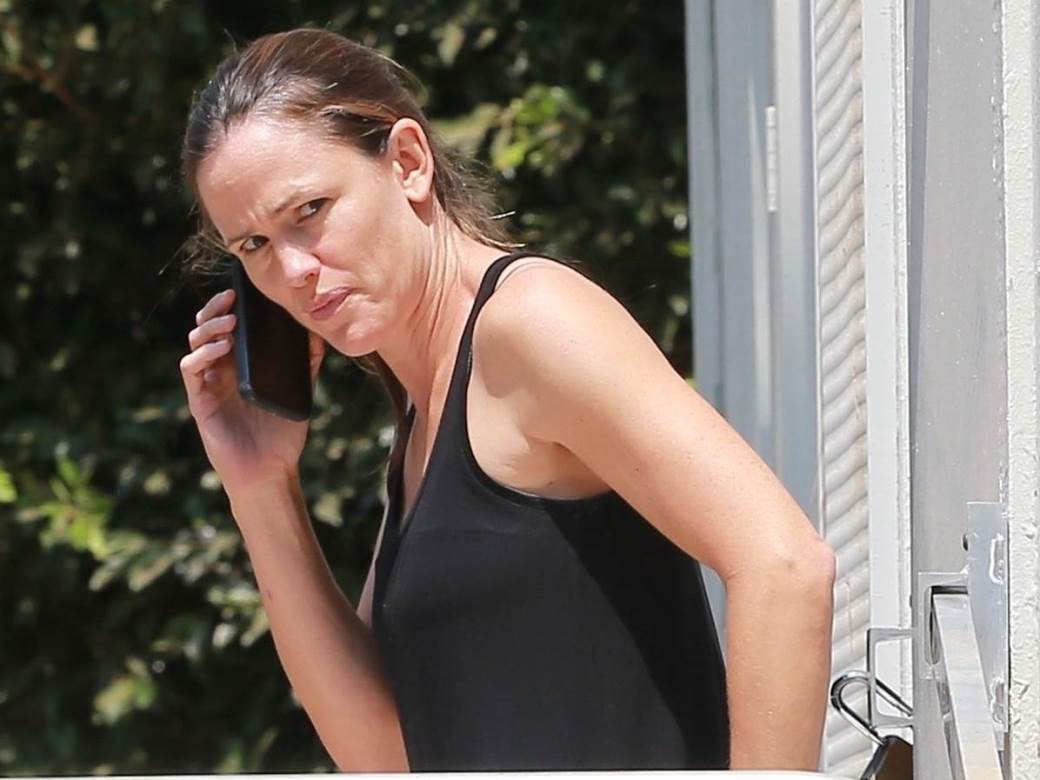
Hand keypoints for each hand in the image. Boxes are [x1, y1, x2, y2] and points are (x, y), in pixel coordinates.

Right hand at [179, 288, 325, 494]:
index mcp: (241, 363)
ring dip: (210, 327)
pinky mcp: (199, 400)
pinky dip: (203, 354)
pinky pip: (191, 369)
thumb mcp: (300, 390)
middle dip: (216, 308)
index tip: (244, 290)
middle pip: (207, 327)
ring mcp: (208, 383)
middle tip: (232, 297)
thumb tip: (319, 332)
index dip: (231, 305)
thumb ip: (308, 362)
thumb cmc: (282, 432)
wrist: (271, 469)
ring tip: (231, 322)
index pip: (229, 325)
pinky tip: (221, 347)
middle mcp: (221, 369)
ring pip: (195, 343)